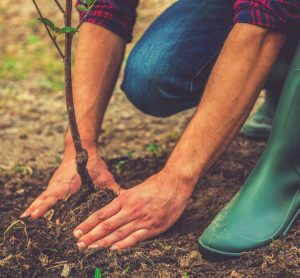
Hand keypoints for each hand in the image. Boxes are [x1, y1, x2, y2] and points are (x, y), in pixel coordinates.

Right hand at [21, 149, 118, 218]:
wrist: (80, 148)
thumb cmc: (94, 163)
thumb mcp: (105, 176)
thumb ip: (113, 189)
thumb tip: (126, 198)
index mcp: (70, 183)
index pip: (56, 195)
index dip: (46, 205)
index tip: (36, 214)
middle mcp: (60, 184)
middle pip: (46, 197)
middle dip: (37, 208)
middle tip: (28, 219)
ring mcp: (56, 183)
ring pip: (43, 195)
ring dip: (35, 205)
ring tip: (26, 217)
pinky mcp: (55, 182)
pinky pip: (45, 193)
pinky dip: (39, 200)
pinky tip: (33, 210)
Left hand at [73, 171, 192, 249]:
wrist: (175, 183)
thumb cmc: (156, 185)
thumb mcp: (136, 189)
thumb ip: (125, 198)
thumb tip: (114, 203)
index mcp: (125, 199)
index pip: (101, 214)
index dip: (88, 224)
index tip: (77, 231)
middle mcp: (130, 210)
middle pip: (106, 225)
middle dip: (91, 236)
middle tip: (78, 244)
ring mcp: (141, 219)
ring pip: (118, 233)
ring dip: (102, 242)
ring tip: (90, 248)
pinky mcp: (153, 227)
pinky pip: (136, 238)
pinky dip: (124, 244)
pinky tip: (113, 249)